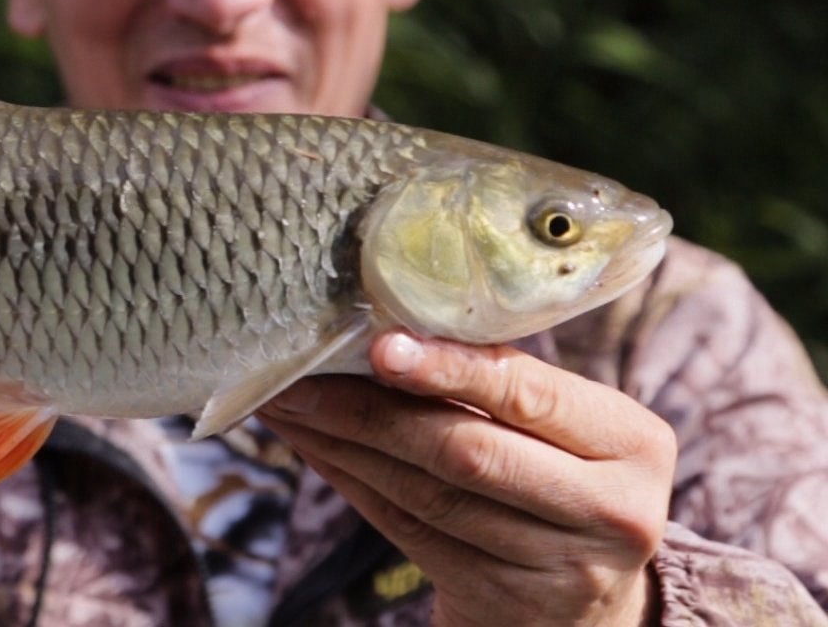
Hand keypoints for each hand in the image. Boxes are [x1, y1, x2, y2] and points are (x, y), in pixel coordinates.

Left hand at [258, 330, 675, 626]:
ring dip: (344, 445)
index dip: (449, 370)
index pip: (529, 395)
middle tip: (301, 376)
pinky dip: (351, 483)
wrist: (583, 605)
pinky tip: (314, 448)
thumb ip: (503, 386)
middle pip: (467, 451)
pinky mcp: (504, 600)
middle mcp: (612, 510)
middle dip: (372, 410)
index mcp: (633, 442)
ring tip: (290, 404)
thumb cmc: (561, 483)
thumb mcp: (565, 433)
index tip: (380, 345)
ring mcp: (561, 567)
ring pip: (426, 494)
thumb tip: (385, 326)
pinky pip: (407, 530)